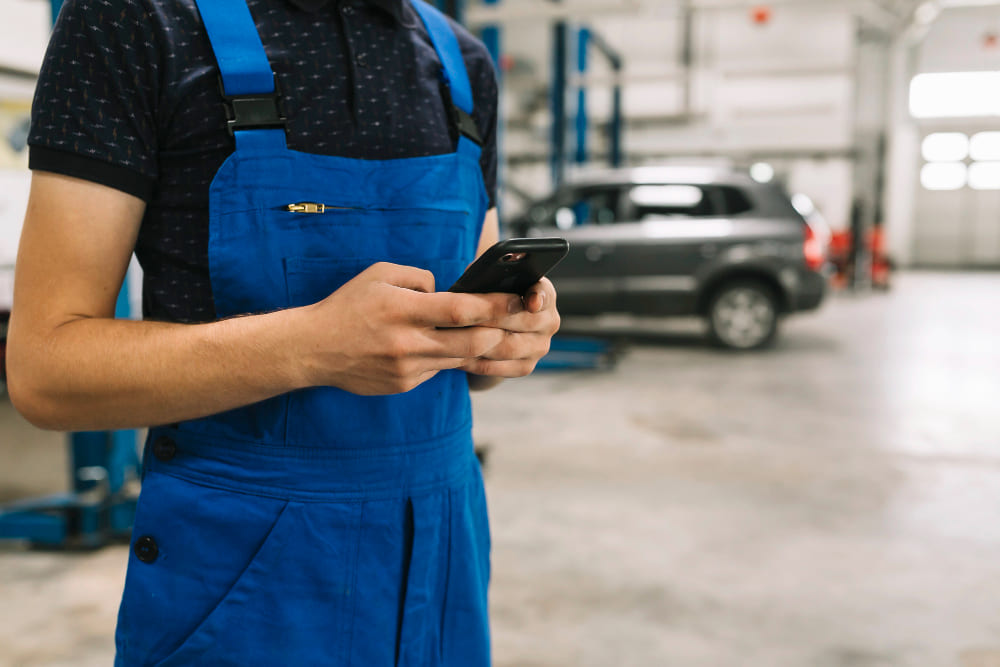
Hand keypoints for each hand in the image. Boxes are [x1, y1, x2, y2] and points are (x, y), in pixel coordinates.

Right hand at [299, 263, 520, 394]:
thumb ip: (419, 278)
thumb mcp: (379, 274)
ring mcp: (407, 368)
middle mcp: (407, 342)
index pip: (459, 309)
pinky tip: (446, 345)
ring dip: (479, 346)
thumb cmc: (348, 305)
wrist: (314, 349)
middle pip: (471, 342)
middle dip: (499, 332)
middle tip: (516, 321)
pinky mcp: (405, 384)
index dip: (494, 306)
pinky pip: (438, 369)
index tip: (517, 300)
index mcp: (402, 309)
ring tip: (492, 332)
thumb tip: (447, 290)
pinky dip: (446, 356)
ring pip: (460, 359)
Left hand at [462, 278, 560, 377]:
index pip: (544, 293)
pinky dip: (475, 361)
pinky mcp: (525, 366)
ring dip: (480, 341)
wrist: (492, 326)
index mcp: (544, 293)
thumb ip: (487, 274)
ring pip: (508, 347)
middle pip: (524, 322)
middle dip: (492, 317)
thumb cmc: (488, 294)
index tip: (530, 303)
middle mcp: (548, 321)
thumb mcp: (488, 279)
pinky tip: (455, 355)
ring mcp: (539, 347)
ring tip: (455, 335)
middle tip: (465, 316)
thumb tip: (473, 276)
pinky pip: (497, 367)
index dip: (538, 297)